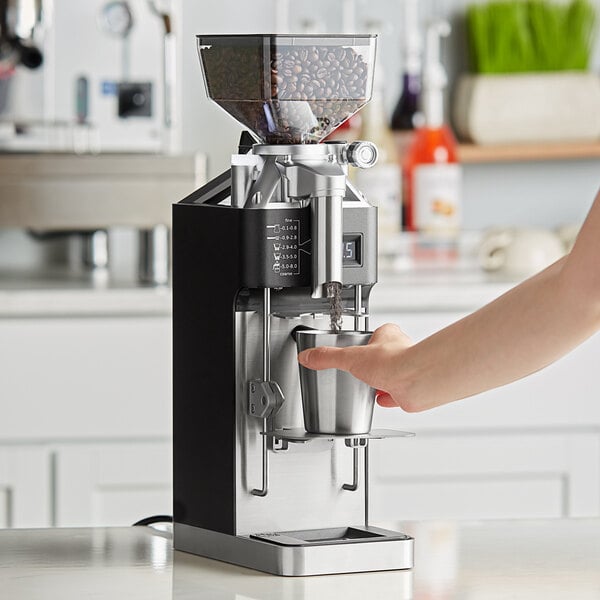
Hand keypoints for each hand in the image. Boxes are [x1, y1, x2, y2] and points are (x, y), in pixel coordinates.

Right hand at [297, 323, 412, 408]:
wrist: (417, 381)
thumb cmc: (394, 362)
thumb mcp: (350, 357)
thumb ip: (328, 357)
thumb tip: (309, 356)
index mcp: (387, 336)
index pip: (376, 334)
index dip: (367, 340)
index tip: (358, 345)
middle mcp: (400, 351)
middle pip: (385, 353)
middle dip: (374, 361)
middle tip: (363, 366)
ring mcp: (406, 370)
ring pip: (393, 373)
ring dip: (382, 379)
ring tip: (370, 384)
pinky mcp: (408, 388)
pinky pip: (398, 393)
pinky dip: (388, 397)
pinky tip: (381, 399)